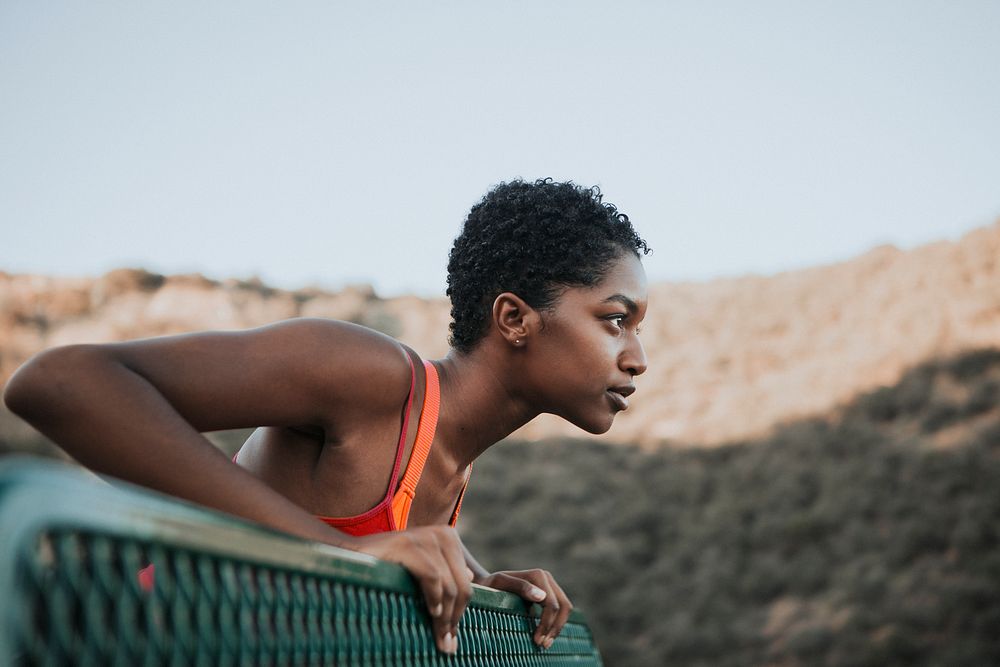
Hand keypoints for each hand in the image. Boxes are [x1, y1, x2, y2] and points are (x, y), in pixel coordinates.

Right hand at [354, 526, 472, 654]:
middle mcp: (443, 534)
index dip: (460, 613)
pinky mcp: (408, 544)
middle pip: (461, 587)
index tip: (452, 638)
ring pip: (449, 586)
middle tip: (446, 644)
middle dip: (454, 619)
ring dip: (444, 617)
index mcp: (449, 539)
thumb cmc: (388, 566)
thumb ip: (445, 573)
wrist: (351, 555)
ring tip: (438, 636)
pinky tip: (430, 612)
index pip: (465, 584)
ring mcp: (426, 537)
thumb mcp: (422, 569)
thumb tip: (471, 577)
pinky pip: (432, 576)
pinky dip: (434, 597)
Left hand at [478, 569, 572, 648]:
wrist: (488, 583)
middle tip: (543, 645)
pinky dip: (556, 624)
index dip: (546, 624)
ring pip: (565, 609)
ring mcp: (550, 586)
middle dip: (555, 627)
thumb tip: (541, 596)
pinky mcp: (549, 594)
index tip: (537, 640)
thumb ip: (519, 586)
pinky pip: (560, 610)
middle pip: (564, 606)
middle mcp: (547, 578)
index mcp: (538, 575)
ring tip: (545, 643)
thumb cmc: (491, 585)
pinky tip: (545, 635)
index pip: (551, 604)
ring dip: (558, 627)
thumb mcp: (499, 583)